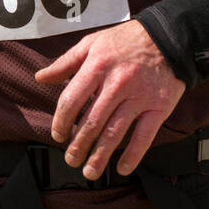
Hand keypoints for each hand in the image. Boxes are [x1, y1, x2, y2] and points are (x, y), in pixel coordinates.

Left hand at [34, 19, 185, 179]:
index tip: (58, 135)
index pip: (71, 100)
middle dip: (78, 146)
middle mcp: (116, 83)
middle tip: (71, 160)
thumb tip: (40, 78)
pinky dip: (133, 155)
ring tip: (89, 171)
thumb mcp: (92, 43)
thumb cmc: (126, 40)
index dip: (61, 122)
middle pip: (92, 122)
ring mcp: (138, 97)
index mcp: (97, 67)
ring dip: (99, 156)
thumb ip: (65, 62)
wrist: (168, 37)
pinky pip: (144, 136)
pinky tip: (122, 168)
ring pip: (115, 133)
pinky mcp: (158, 107)